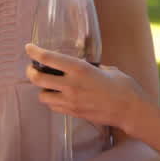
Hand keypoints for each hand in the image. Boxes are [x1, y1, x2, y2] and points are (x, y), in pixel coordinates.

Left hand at [25, 43, 147, 134]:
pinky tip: (59, 96)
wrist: (131, 111)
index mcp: (80, 69)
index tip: (29, 47)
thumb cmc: (124, 87)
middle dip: (31, 72)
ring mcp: (71, 102)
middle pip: (38, 79)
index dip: (35, 51)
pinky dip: (52, 100)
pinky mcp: (74, 113)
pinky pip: (54, 107)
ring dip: (42, 89)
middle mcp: (71, 85)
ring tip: (48, 84)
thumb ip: (92, 67)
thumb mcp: (108, 69)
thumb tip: (85, 67)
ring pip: (42, 96)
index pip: (49, 58)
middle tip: (32, 68)